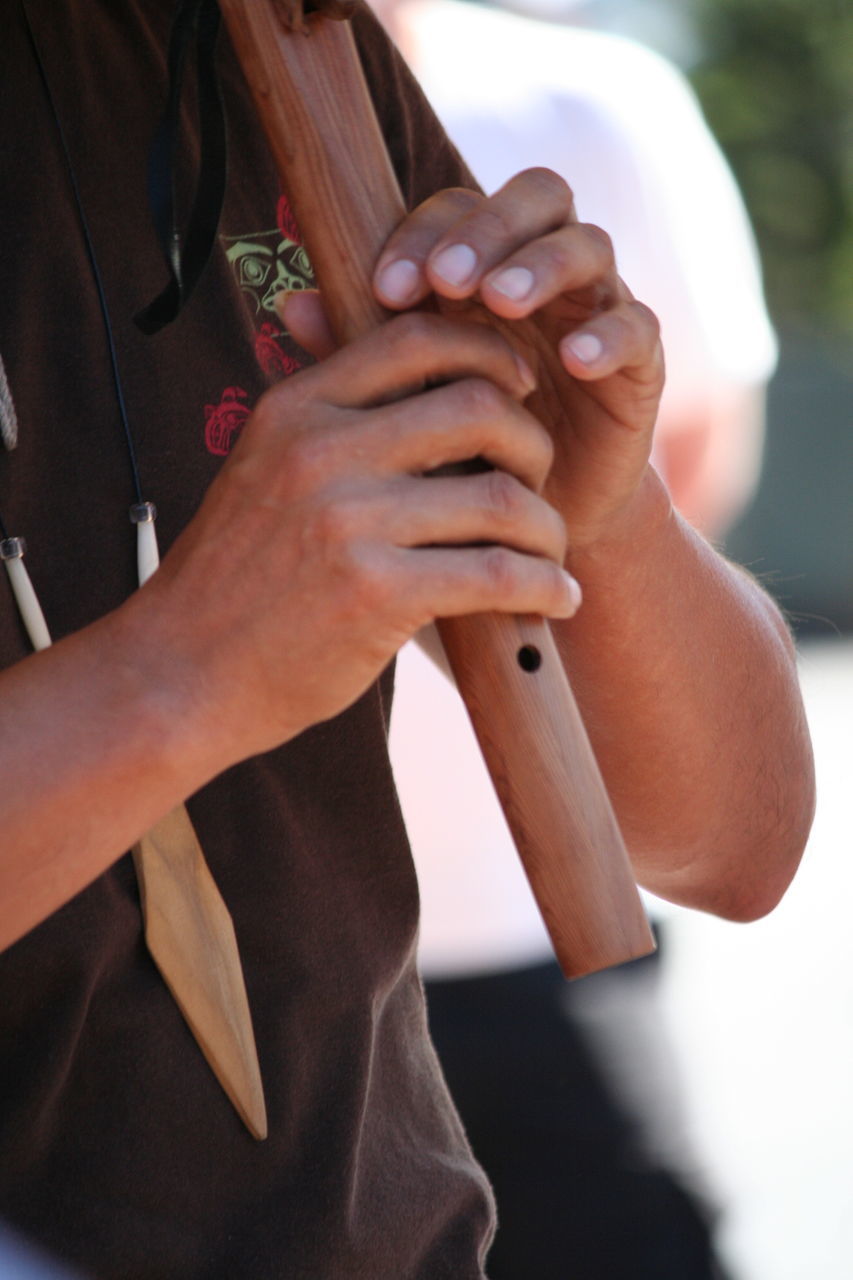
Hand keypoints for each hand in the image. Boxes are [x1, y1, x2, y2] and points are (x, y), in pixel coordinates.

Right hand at [142, 312, 579, 759]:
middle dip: (533, 445)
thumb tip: (350, 346)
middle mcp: (322, 452)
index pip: (416, 340)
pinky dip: (544, 586)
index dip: (489, 354)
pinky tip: (556, 600)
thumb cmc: (233, 577)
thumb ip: (321, 419)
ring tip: (549, 554)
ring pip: (500, 497)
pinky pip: (496, 575)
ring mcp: (349, 522)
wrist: (182, 673)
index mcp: (296, 410)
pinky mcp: (376, 594)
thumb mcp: (260, 470)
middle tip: (537, 485)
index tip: (520, 391)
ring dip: (546, 528)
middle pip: (480, 407)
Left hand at [366, 168, 665, 550]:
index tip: (386, 289)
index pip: (460, 209)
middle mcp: (543, 277)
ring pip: (590, 246)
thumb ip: (360, 355)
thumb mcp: (405, 409)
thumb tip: (293, 304)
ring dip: (543, 265)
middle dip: (489, 229)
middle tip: (448, 280)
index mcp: (484, 272)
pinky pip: (638, 328)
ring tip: (501, 302)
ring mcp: (595, 312)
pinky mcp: (638, 366)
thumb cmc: (460, 457)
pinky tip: (572, 360)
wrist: (533, 528)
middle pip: (538, 198)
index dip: (425, 233)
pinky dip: (608, 334)